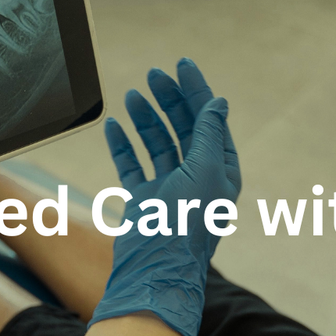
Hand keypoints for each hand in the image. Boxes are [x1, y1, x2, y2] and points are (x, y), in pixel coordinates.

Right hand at [88, 58, 241, 335]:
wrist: (156, 269)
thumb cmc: (186, 225)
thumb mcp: (204, 171)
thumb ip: (208, 134)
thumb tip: (218, 103)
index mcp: (219, 172)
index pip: (209, 122)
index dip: (197, 92)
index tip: (182, 66)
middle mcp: (196, 179)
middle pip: (184, 128)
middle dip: (170, 100)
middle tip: (155, 75)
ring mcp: (169, 189)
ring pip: (158, 144)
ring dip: (147, 118)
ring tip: (135, 95)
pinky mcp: (144, 200)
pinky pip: (133, 165)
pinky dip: (124, 144)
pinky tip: (116, 125)